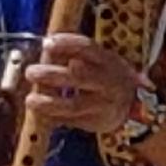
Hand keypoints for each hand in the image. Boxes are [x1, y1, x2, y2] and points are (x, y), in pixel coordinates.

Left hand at [25, 33, 140, 136]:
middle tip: (31, 72)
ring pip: (73, 105)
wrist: (135, 105)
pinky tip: (39, 113)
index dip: (67, 44)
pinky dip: (52, 117)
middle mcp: (106, 82)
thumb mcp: (101, 60)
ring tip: (30, 100)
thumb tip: (45, 48)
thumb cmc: (107, 76)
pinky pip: (70, 120)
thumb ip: (76, 54)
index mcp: (107, 61)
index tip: (47, 43)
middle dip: (52, 74)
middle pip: (79, 77)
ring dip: (49, 103)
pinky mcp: (94, 122)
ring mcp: (101, 104)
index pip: (88, 48)